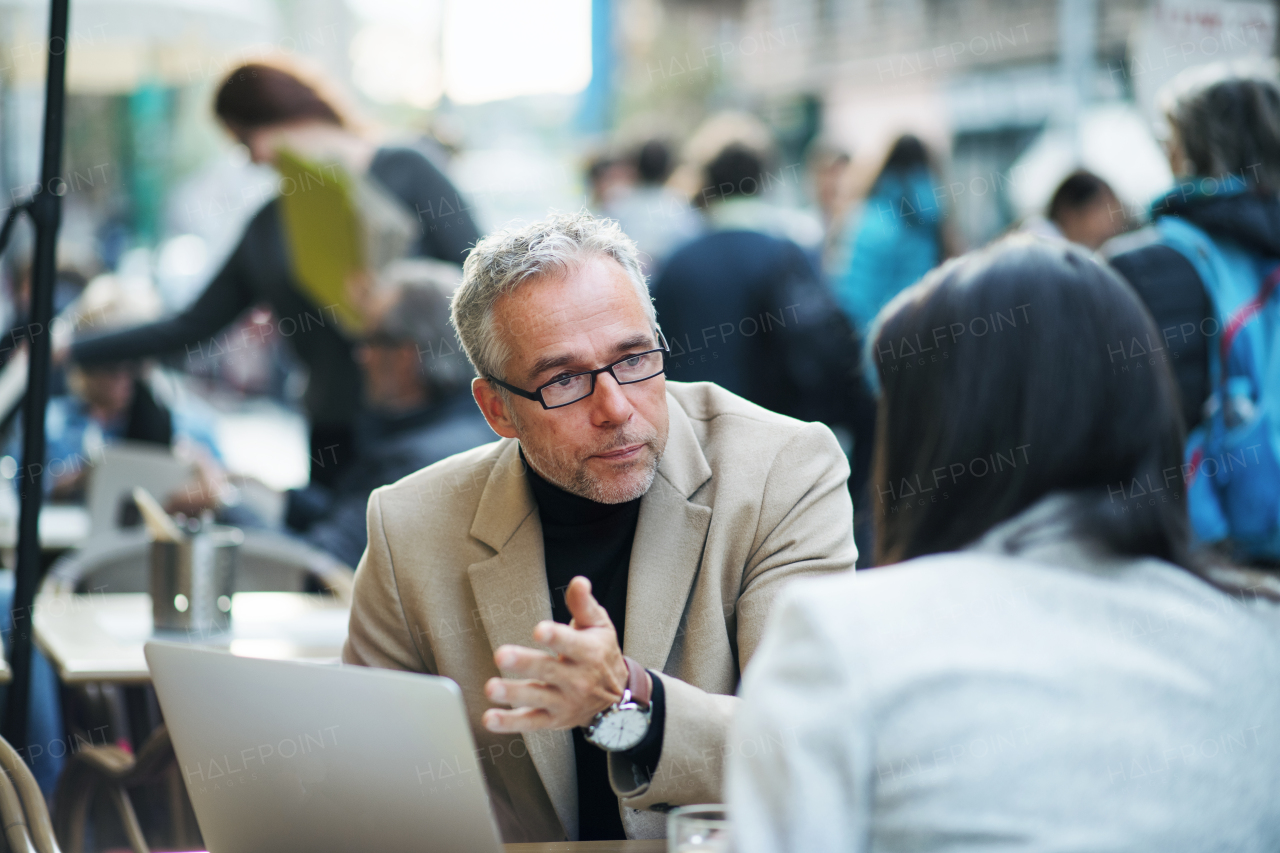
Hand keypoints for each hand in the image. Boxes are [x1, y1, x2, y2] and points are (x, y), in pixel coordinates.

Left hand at [482, 576, 629, 732]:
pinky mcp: (552, 719)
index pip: (572, 644)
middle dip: (525, 662)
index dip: (556, 637)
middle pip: (548, 670)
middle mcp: (577, 679)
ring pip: (536, 697)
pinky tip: (489, 718)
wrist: (617, 699)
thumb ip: (584, 605)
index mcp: (589, 653)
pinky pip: (530, 722)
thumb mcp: (599, 626)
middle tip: (501, 654)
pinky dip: (510, 722)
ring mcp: (564, 701)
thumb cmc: (602, 654)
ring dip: (512, 693)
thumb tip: (579, 581)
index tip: (540, 630)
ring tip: (491, 687)